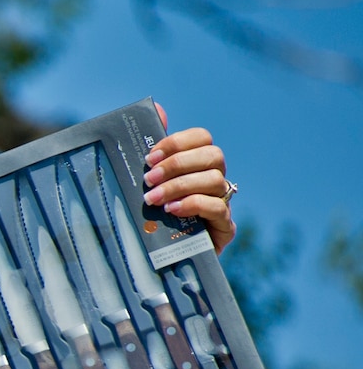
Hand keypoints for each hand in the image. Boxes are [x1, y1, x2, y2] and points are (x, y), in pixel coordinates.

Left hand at [143, 108, 234, 251]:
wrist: (155, 261)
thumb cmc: (148, 217)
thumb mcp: (144, 184)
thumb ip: (151, 151)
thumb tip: (156, 107)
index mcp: (196, 165)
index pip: (202, 138)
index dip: (178, 142)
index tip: (150, 156)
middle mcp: (214, 180)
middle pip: (213, 156)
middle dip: (177, 163)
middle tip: (148, 178)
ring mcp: (222, 203)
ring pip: (214, 180)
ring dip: (180, 185)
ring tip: (153, 198)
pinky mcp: (224, 228)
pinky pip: (217, 207)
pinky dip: (194, 204)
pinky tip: (172, 209)